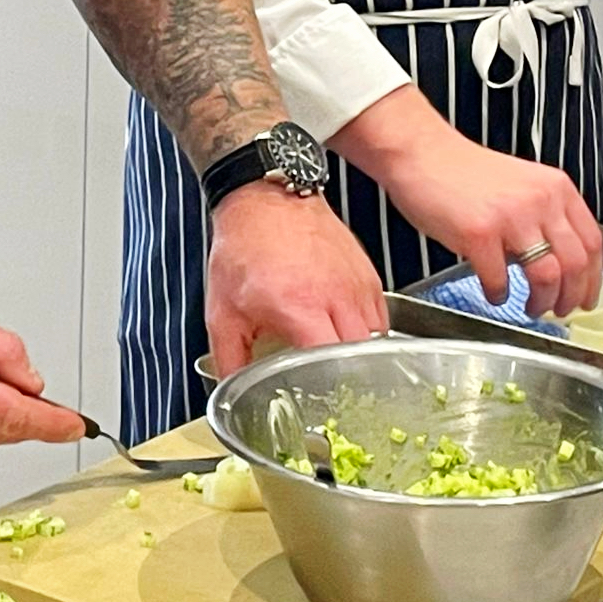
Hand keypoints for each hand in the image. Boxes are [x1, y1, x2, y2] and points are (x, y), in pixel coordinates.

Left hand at [206, 184, 385, 378]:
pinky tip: (345, 336)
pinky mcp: (368, 274)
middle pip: (360, 360)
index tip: (318, 404)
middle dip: (347, 380)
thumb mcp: (222, 309)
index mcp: (300, 307)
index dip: (328, 392)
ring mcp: (357, 284)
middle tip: (331, 392)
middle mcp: (335, 296)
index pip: (330, 365)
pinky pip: (380, 319)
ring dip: (360, 358)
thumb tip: (232, 389)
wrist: (264, 198)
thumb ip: (229, 356)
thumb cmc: (244, 246)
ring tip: (339, 365)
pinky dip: (367, 335)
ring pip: (375, 341)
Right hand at [382, 142, 602, 317]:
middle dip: (570, 297)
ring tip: (530, 307)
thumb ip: (544, 215)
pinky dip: (499, 295)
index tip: (586, 296)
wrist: (422, 152)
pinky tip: (494, 293)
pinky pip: (500, 280)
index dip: (593, 278)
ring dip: (541, 302)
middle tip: (559, 310)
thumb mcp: (520, 184)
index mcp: (555, 188)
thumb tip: (559, 261)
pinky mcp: (479, 233)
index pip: (592, 242)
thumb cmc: (463, 171)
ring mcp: (510, 217)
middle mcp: (539, 200)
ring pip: (547, 276)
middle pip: (576, 264)